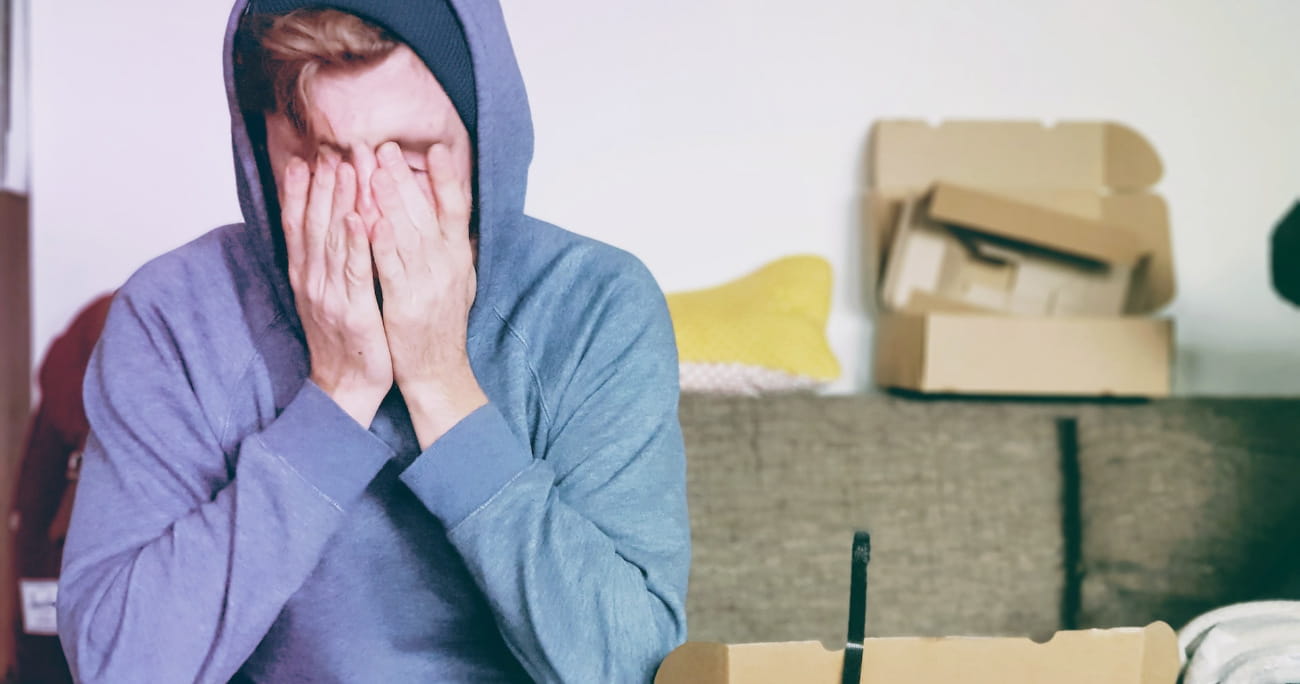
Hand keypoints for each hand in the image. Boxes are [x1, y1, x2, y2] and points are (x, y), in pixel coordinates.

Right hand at [280, 148, 393, 426]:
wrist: (345, 387)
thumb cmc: (342, 339)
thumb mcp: (324, 295)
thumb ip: (322, 260)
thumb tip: (323, 224)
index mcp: (305, 275)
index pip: (298, 224)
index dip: (299, 190)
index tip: (304, 157)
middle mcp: (312, 280)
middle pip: (314, 223)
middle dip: (322, 184)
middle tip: (330, 148)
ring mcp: (330, 295)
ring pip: (333, 240)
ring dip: (339, 201)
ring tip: (346, 167)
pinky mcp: (354, 311)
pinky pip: (355, 271)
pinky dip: (355, 243)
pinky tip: (359, 217)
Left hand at [370, 141, 485, 447]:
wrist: (438, 372)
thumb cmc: (440, 325)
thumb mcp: (458, 281)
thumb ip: (452, 248)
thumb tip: (450, 214)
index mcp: (458, 258)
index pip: (457, 209)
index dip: (447, 178)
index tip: (436, 148)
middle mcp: (447, 266)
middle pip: (426, 213)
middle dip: (403, 178)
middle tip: (383, 146)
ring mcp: (427, 285)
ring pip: (407, 234)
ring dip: (390, 200)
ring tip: (373, 168)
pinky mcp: (405, 304)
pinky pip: (391, 269)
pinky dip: (382, 243)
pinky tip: (369, 220)